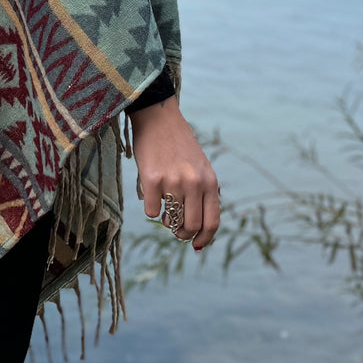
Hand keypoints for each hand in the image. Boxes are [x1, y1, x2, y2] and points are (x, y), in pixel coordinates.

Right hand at [129, 96, 219, 250]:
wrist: (158, 118)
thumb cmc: (178, 145)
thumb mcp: (200, 168)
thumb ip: (202, 194)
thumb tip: (196, 229)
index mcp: (210, 181)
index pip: (212, 222)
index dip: (204, 238)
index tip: (196, 244)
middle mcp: (194, 183)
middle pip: (191, 226)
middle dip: (183, 234)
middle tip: (175, 228)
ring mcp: (173, 181)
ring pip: (171, 221)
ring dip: (166, 222)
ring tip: (164, 212)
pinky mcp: (151, 179)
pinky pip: (151, 211)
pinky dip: (151, 209)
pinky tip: (151, 196)